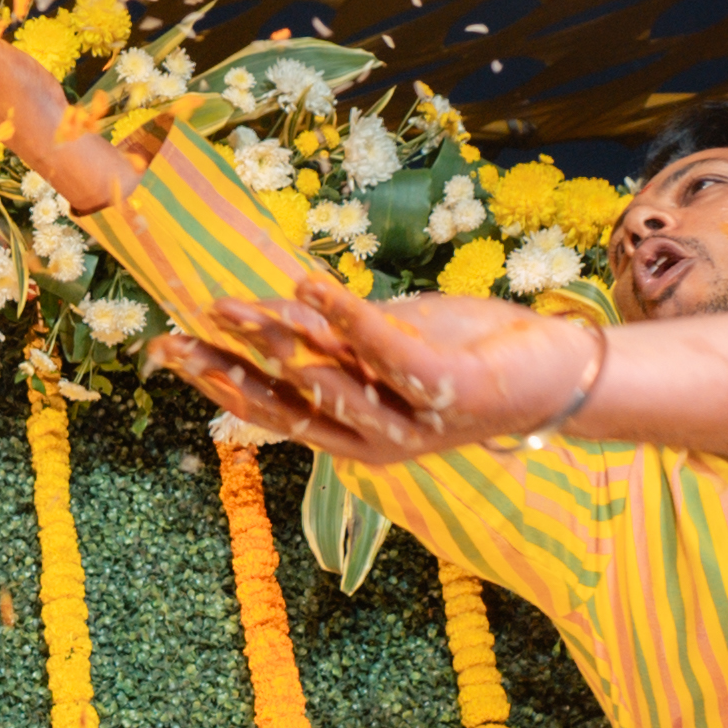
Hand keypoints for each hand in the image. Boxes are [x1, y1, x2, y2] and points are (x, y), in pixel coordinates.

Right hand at [154, 280, 596, 467]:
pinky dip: (347, 318)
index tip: (167, 348)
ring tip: (234, 308)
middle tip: (177, 340)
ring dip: (280, 344)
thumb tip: (270, 308)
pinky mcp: (445, 392)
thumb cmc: (468, 353)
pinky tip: (310, 286)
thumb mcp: (389, 341)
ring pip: (330, 386)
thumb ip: (335, 337)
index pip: (271, 409)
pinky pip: (387, 352)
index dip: (217, 380)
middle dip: (228, 372)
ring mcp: (410, 422)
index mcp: (353, 432)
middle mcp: (374, 441)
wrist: (559, 374)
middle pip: (287, 408)